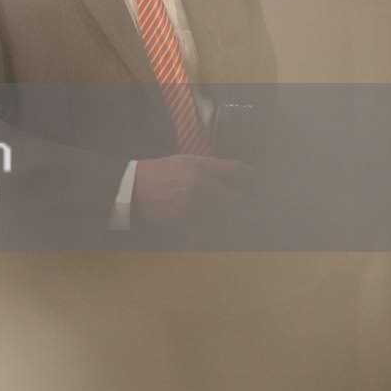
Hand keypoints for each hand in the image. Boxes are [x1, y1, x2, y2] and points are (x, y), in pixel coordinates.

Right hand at [131, 155, 254, 231]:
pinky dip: (218, 229)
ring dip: (236, 220)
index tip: (256, 183)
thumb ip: (211, 168)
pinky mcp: (187, 223)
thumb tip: (236, 176)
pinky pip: (211, 229)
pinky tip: (221, 227)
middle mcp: (201, 186)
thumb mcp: (187, 161)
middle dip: (247, 203)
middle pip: (239, 199)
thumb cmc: (161, 172)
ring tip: (241, 220)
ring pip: (227, 218)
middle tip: (253, 206)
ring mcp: (194, 207)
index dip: (251, 178)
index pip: (237, 171)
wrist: (134, 188)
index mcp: (202, 167)